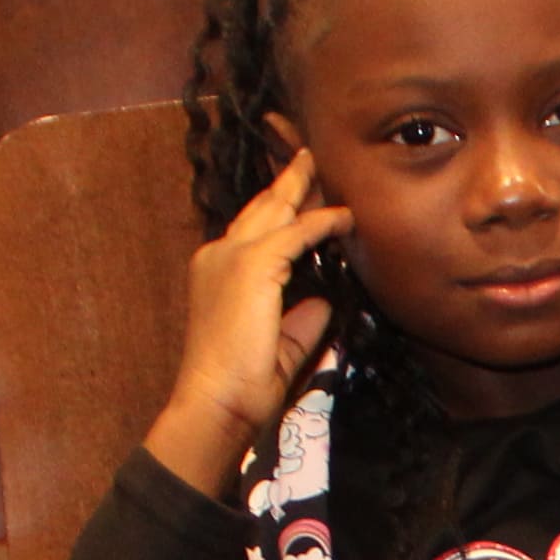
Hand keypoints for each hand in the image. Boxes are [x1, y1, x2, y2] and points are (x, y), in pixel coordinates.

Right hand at [146, 148, 334, 490]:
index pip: (252, 229)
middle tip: (308, 157)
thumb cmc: (241, 384)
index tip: (299, 192)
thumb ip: (300, 319)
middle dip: (287, 182)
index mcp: (217, 271)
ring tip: (321, 166)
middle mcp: (218, 255)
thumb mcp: (278, 344)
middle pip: (260, 208)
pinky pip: (296, 233)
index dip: (277, 209)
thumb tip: (325, 299)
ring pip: (275, 210)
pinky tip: (343, 216)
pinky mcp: (251, 265)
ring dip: (302, 187)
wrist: (216, 401)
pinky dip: (322, 222)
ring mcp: (230, 257)